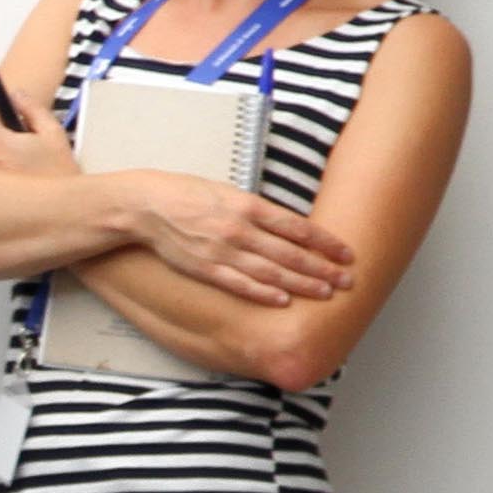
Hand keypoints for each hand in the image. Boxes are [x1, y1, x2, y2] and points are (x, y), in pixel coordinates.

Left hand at [0, 94, 80, 179]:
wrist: (60, 210)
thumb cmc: (57, 174)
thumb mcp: (52, 132)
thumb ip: (32, 108)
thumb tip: (18, 95)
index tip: (5, 106)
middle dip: (1, 132)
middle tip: (24, 140)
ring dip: (1, 153)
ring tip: (26, 162)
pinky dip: (0, 170)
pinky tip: (21, 176)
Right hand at [120, 171, 355, 304]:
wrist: (145, 206)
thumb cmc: (185, 195)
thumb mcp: (227, 192)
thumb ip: (255, 209)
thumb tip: (284, 224)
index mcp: (248, 206)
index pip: (298, 227)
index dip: (326, 242)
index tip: (347, 254)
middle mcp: (240, 229)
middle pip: (291, 253)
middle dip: (322, 268)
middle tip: (347, 281)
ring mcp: (222, 250)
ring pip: (271, 271)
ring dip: (301, 283)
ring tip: (325, 293)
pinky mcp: (204, 268)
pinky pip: (239, 284)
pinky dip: (262, 293)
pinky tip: (282, 300)